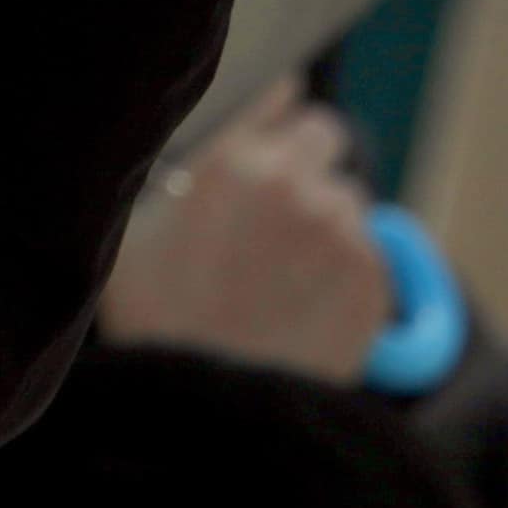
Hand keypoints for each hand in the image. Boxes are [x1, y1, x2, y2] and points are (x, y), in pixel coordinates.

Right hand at [105, 88, 387, 381]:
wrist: (208, 408)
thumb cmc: (151, 315)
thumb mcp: (132, 226)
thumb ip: (178, 165)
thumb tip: (228, 125)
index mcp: (232, 161)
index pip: (281, 98)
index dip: (270, 124)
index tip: (266, 144)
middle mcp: (297, 184)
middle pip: (325, 138)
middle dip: (304, 165)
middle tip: (272, 215)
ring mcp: (342, 231)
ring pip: (346, 200)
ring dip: (324, 221)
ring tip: (281, 275)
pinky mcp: (375, 279)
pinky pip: (369, 252)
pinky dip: (344, 268)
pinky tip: (302, 304)